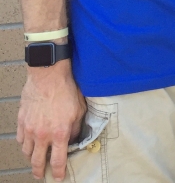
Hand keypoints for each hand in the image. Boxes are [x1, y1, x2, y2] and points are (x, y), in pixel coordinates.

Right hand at [18, 61, 85, 180]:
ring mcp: (30, 129)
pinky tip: (28, 143)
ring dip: (31, 157)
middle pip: (38, 161)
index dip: (58, 171)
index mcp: (60, 133)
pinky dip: (24, 144)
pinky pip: (21, 139)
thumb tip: (72, 139)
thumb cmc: (66, 90)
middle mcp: (43, 135)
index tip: (59, 177)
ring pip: (27, 151)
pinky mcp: (22, 121)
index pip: (57, 160)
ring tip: (35, 159)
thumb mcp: (79, 111)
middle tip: (41, 175)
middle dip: (39, 171)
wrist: (48, 76)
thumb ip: (76, 128)